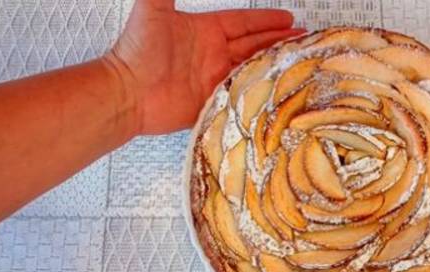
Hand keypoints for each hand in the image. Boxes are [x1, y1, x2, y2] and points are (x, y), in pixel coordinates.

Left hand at [106, 0, 304, 134]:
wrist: (125, 93)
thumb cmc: (136, 51)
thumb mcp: (152, 8)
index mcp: (205, 30)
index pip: (243, 23)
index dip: (266, 20)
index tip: (289, 19)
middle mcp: (212, 54)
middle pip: (253, 45)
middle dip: (278, 42)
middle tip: (304, 41)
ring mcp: (213, 79)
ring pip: (251, 70)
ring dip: (273, 66)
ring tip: (299, 63)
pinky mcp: (212, 102)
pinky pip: (241, 96)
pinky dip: (258, 94)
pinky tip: (276, 92)